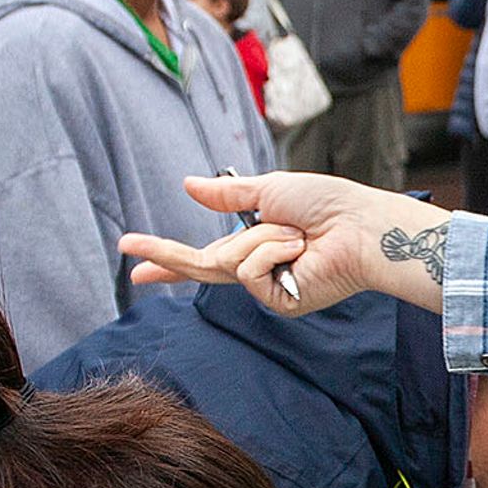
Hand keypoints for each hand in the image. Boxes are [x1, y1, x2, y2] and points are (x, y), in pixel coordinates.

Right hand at [137, 170, 448, 313]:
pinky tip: (300, 249)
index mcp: (255, 245)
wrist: (361, 225)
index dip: (169, 262)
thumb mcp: (269, 190)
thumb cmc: (327, 204)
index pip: (205, 258)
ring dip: (262, 237)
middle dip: (163, 256)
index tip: (137, 270)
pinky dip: (272, 250)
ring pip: (230, 261)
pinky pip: (250, 271)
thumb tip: (187, 185)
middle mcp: (258, 270)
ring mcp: (268, 289)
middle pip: (200, 266)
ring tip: (299, 234)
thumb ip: (228, 194)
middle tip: (126, 244)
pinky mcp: (280, 302)